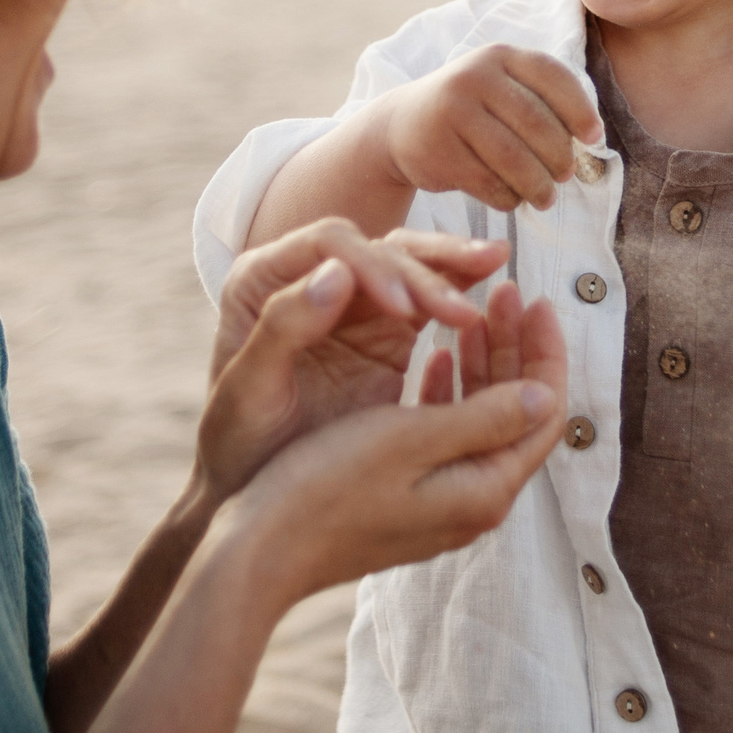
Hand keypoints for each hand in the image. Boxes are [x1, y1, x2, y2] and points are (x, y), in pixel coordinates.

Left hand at [197, 220, 505, 505]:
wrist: (247, 488)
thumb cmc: (236, 444)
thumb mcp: (248, 391)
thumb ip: (283, 327)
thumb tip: (337, 269)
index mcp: (263, 278)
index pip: (331, 244)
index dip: (374, 267)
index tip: (405, 309)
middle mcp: (309, 279)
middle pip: (377, 247)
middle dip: (426, 266)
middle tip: (472, 289)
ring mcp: (350, 305)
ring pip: (408, 266)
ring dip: (452, 267)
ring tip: (496, 264)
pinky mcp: (384, 333)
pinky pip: (426, 303)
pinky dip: (458, 295)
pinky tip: (489, 301)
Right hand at [218, 278, 569, 606]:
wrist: (258, 552)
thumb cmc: (327, 487)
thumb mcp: (410, 439)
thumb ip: (485, 415)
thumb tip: (546, 394)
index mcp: (483, 489)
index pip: (544, 411)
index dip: (545, 351)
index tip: (534, 299)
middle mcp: (471, 502)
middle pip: (517, 413)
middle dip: (516, 348)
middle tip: (505, 293)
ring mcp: (438, 503)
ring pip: (480, 419)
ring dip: (482, 364)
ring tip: (474, 313)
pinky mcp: (406, 499)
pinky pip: (446, 435)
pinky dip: (448, 390)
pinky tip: (434, 357)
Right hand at [370, 44, 602, 211]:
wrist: (401, 124)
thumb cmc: (470, 111)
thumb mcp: (500, 89)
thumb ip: (541, 102)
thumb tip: (591, 139)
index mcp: (499, 57)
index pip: (552, 75)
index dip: (579, 108)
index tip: (594, 137)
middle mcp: (474, 77)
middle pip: (535, 122)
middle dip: (559, 155)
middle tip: (566, 175)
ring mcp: (452, 112)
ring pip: (513, 157)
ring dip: (537, 184)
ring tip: (546, 197)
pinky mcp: (438, 150)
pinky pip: (487, 182)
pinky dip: (508, 197)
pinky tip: (513, 200)